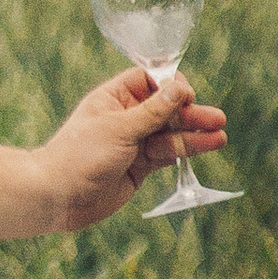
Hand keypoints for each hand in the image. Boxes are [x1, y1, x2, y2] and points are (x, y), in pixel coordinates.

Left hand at [36, 68, 228, 232]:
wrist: (57, 198)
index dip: (170, 85)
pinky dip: (185, 151)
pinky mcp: (139, 166)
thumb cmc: (80, 156)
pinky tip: (206, 147)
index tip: (186, 95)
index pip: (149, 80)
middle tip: (216, 119)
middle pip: (165, 108)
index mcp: (113, 98)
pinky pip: (166, 154)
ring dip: (194, 134)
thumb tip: (179, 86)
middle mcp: (124, 117)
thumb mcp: (120, 128)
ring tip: (220, 137)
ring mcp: (133, 143)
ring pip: (170, 133)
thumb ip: (153, 110)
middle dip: (190, 113)